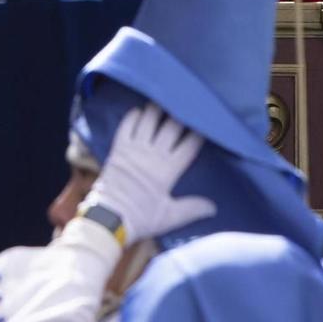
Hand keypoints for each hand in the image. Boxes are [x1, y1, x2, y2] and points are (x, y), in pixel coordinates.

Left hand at [85, 100, 217, 244]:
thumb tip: (213, 207)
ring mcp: (134, 149)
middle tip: (184, 106)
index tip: (204, 125)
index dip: (198, 134)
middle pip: (170, 128)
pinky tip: (138, 111)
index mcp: (168, 170)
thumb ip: (192, 209)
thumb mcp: (169, 217)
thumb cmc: (141, 218)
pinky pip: (126, 126)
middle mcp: (152, 155)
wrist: (109, 219)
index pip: (188, 146)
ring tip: (162, 102)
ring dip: (156, 110)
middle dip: (179, 116)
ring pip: (148, 121)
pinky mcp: (118, 149)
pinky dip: (132, 116)